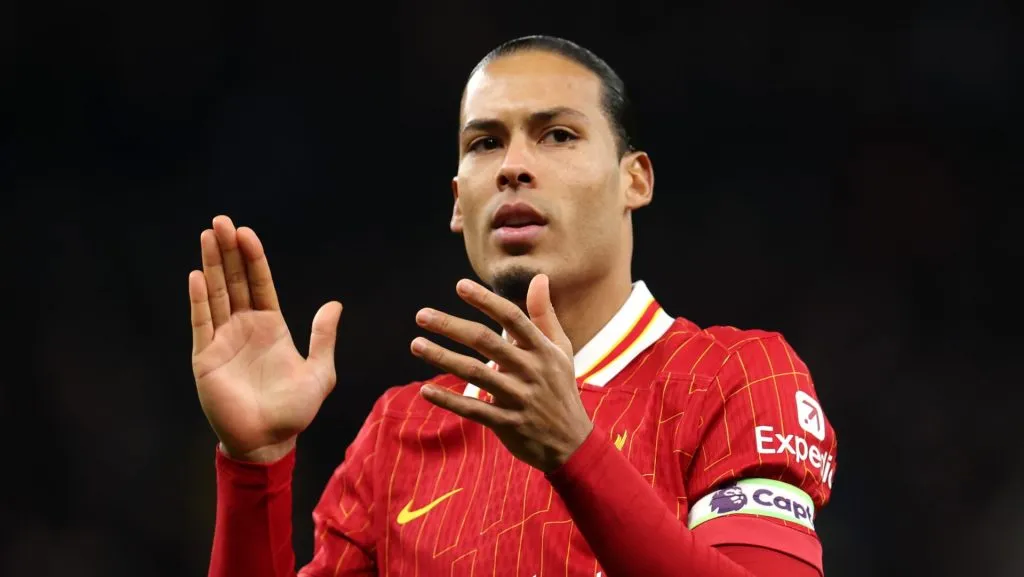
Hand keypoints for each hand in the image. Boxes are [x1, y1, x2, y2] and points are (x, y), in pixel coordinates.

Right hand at [189, 215, 341, 462]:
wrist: (269, 441)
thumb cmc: (294, 411)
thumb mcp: (320, 373)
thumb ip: (323, 338)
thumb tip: (334, 304)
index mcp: (271, 327)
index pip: (259, 284)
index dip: (253, 259)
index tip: (247, 233)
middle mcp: (244, 328)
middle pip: (234, 282)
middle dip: (228, 252)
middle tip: (221, 221)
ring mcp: (223, 340)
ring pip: (215, 295)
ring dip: (211, 266)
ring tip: (207, 236)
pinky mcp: (206, 358)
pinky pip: (202, 323)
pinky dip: (199, 301)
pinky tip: (196, 277)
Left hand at [410, 274, 592, 472]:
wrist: (571, 442)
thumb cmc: (560, 388)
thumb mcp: (560, 350)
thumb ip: (545, 314)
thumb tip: (540, 277)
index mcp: (542, 350)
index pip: (512, 317)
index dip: (486, 300)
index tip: (460, 286)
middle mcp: (529, 371)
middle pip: (485, 341)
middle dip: (451, 326)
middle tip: (421, 315)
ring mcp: (517, 398)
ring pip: (474, 373)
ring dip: (441, 357)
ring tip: (416, 344)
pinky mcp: (506, 423)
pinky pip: (472, 409)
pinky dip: (448, 399)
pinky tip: (425, 390)